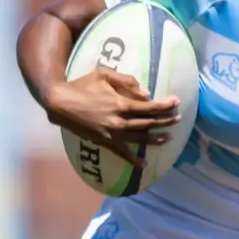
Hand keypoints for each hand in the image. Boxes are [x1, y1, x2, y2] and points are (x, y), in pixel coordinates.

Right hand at [45, 70, 181, 167]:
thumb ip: (127, 82)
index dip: (165, 105)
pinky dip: (134, 160)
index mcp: (121, 104)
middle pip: (148, 123)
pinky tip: (145, 164)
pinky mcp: (105, 142)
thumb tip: (146, 94)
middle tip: (178, 119)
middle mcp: (119, 122)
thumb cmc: (82, 85)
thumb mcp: (104, 75)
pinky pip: (123, 153)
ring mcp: (112, 134)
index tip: (176, 102)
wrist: (61, 103)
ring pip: (140, 138)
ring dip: (156, 138)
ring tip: (169, 137)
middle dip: (165, 121)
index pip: (149, 107)